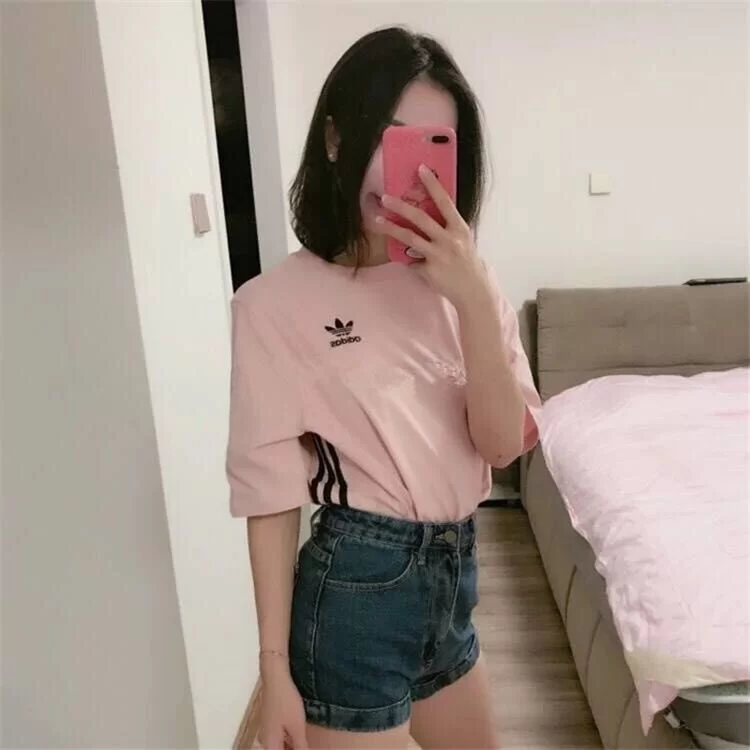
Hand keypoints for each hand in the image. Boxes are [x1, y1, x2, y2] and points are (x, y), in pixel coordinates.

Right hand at [259, 659, 307, 749]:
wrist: (276, 678)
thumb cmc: (286, 701)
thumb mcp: (297, 727)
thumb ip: (300, 746)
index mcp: (270, 744)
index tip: (303, 748)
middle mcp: (264, 739)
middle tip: (304, 745)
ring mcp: (266, 729)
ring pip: (278, 745)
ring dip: (290, 746)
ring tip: (303, 741)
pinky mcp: (269, 720)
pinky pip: (278, 737)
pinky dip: (288, 739)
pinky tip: (297, 734)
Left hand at [375, 164, 491, 309]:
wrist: (472, 289)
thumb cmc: (466, 261)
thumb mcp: (462, 239)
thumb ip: (447, 227)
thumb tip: (427, 212)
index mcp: (459, 228)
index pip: (445, 201)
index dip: (432, 185)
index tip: (421, 168)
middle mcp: (449, 239)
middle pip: (421, 218)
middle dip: (401, 206)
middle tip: (385, 197)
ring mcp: (438, 255)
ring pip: (410, 238)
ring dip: (391, 228)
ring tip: (377, 220)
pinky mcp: (429, 270)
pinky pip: (412, 260)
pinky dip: (407, 259)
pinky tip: (405, 259)